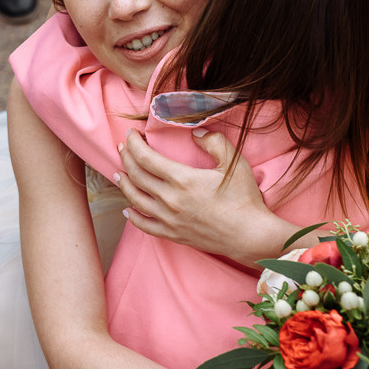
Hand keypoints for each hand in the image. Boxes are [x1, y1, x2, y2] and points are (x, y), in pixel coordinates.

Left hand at [116, 129, 313, 265]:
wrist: (250, 236)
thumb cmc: (244, 199)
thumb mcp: (234, 163)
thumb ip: (214, 142)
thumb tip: (195, 133)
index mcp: (182, 180)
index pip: (146, 158)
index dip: (134, 144)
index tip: (131, 134)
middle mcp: (170, 200)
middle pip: (137, 176)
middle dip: (126, 158)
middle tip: (122, 147)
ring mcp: (170, 219)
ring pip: (136, 200)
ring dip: (124, 184)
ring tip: (118, 173)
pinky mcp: (174, 235)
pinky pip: (145, 226)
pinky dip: (133, 217)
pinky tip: (128, 210)